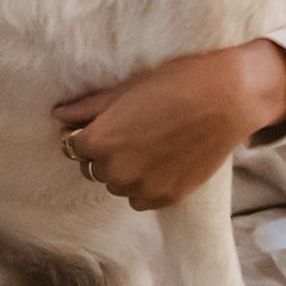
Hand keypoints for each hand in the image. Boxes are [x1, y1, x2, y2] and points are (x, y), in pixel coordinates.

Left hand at [54, 39, 285, 210]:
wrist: (227, 99)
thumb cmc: (173, 85)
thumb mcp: (122, 90)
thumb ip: (86, 108)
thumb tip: (58, 116)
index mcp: (100, 142)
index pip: (72, 147)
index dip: (82, 134)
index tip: (97, 125)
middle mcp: (117, 171)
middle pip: (93, 168)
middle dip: (102, 153)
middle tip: (126, 133)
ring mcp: (144, 187)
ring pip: (116, 186)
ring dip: (123, 171)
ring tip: (146, 147)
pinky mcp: (169, 197)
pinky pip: (140, 200)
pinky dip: (144, 187)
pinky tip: (159, 164)